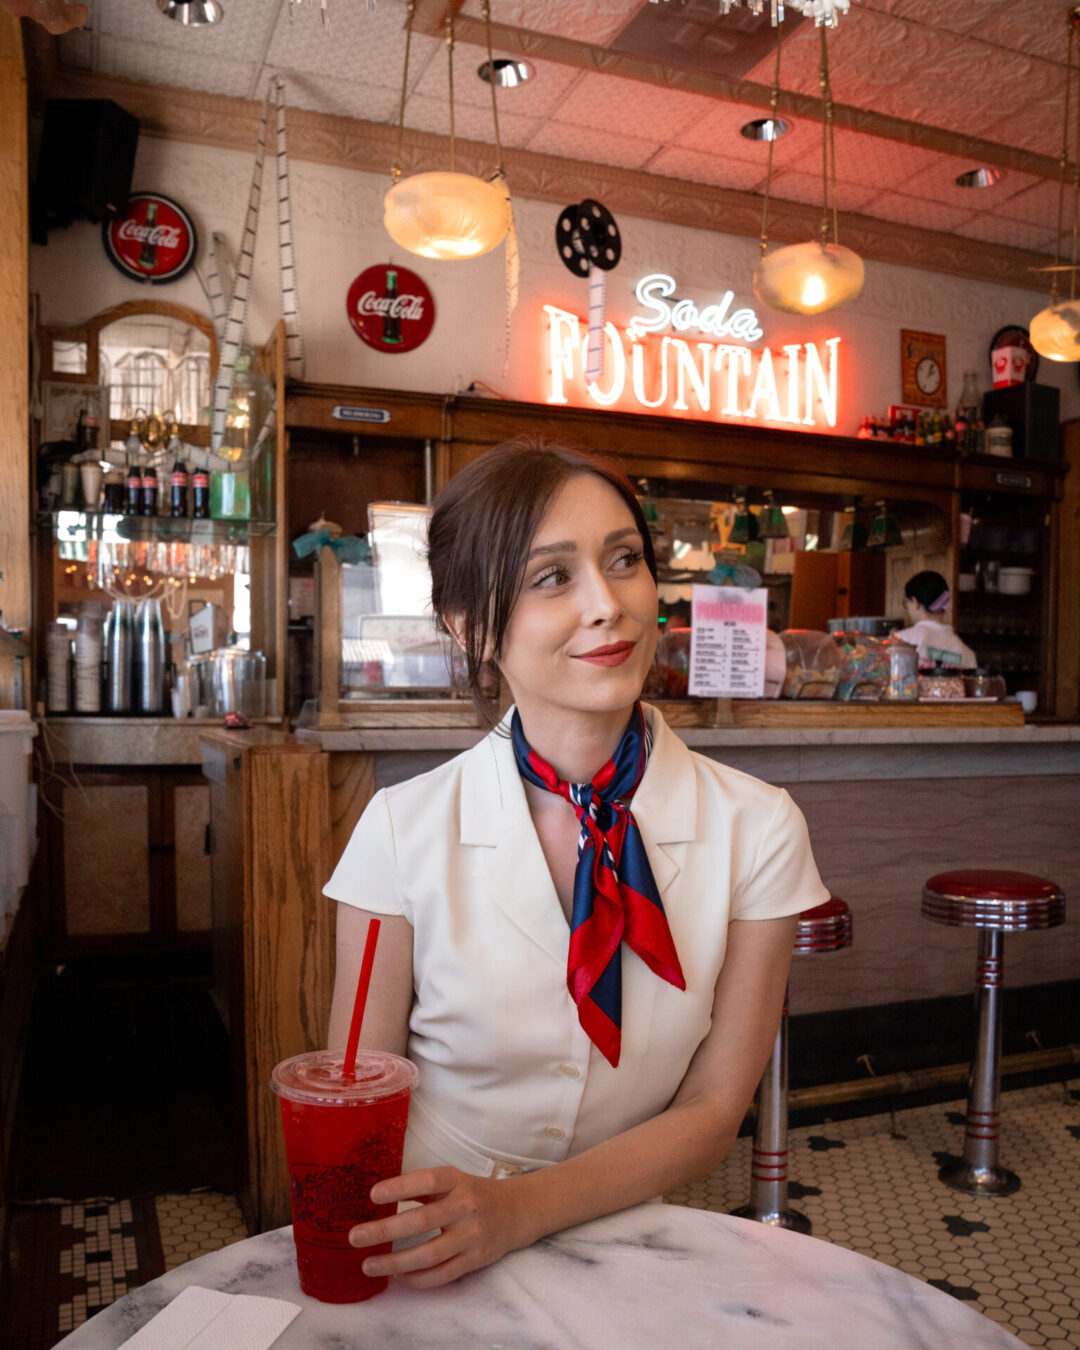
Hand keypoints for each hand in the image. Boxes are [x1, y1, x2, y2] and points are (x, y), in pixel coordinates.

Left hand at [348, 1166, 533, 1288]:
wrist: (515, 1211)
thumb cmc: (473, 1193)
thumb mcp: (452, 1180)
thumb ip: (422, 1187)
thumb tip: (381, 1195)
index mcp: (457, 1181)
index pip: (427, 1181)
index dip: (400, 1187)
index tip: (372, 1195)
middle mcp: (465, 1207)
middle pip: (422, 1221)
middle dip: (385, 1230)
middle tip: (355, 1237)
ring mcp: (471, 1236)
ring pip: (429, 1254)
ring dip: (395, 1262)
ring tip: (369, 1264)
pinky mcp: (474, 1260)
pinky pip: (442, 1274)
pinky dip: (417, 1279)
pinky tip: (397, 1276)